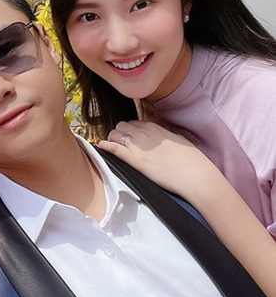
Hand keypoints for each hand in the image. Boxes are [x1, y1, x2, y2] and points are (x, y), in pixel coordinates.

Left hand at [97, 120, 226, 205]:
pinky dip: (106, 146)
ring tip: (112, 146)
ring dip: (112, 139)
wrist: (194, 174)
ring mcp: (139, 146)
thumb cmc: (191, 160)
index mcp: (155, 127)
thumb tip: (162, 136)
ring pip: (115, 134)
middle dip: (119, 133)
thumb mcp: (178, 140)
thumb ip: (167, 135)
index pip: (134, 122)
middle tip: (120, 143)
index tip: (129, 136)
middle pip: (122, 126)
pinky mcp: (136, 161)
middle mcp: (145, 133)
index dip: (129, 130)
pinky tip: (101, 146)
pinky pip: (115, 149)